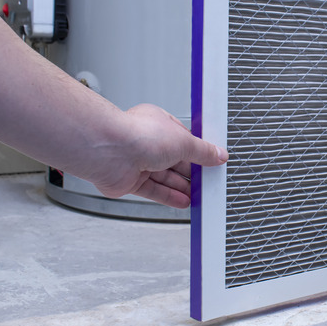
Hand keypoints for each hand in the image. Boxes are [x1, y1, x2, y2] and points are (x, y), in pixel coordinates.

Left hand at [86, 104, 227, 208]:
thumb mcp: (183, 141)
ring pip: (165, 177)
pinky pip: (154, 190)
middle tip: (207, 181)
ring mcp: (137, 161)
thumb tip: (218, 155)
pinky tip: (183, 201)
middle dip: (191, 172)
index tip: (211, 161)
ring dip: (182, 187)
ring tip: (199, 195)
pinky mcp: (130, 181)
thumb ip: (202, 151)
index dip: (198, 151)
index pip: (183, 139)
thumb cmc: (138, 135)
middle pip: (175, 160)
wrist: (109, 151)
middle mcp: (146, 141)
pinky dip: (169, 196)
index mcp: (159, 123)